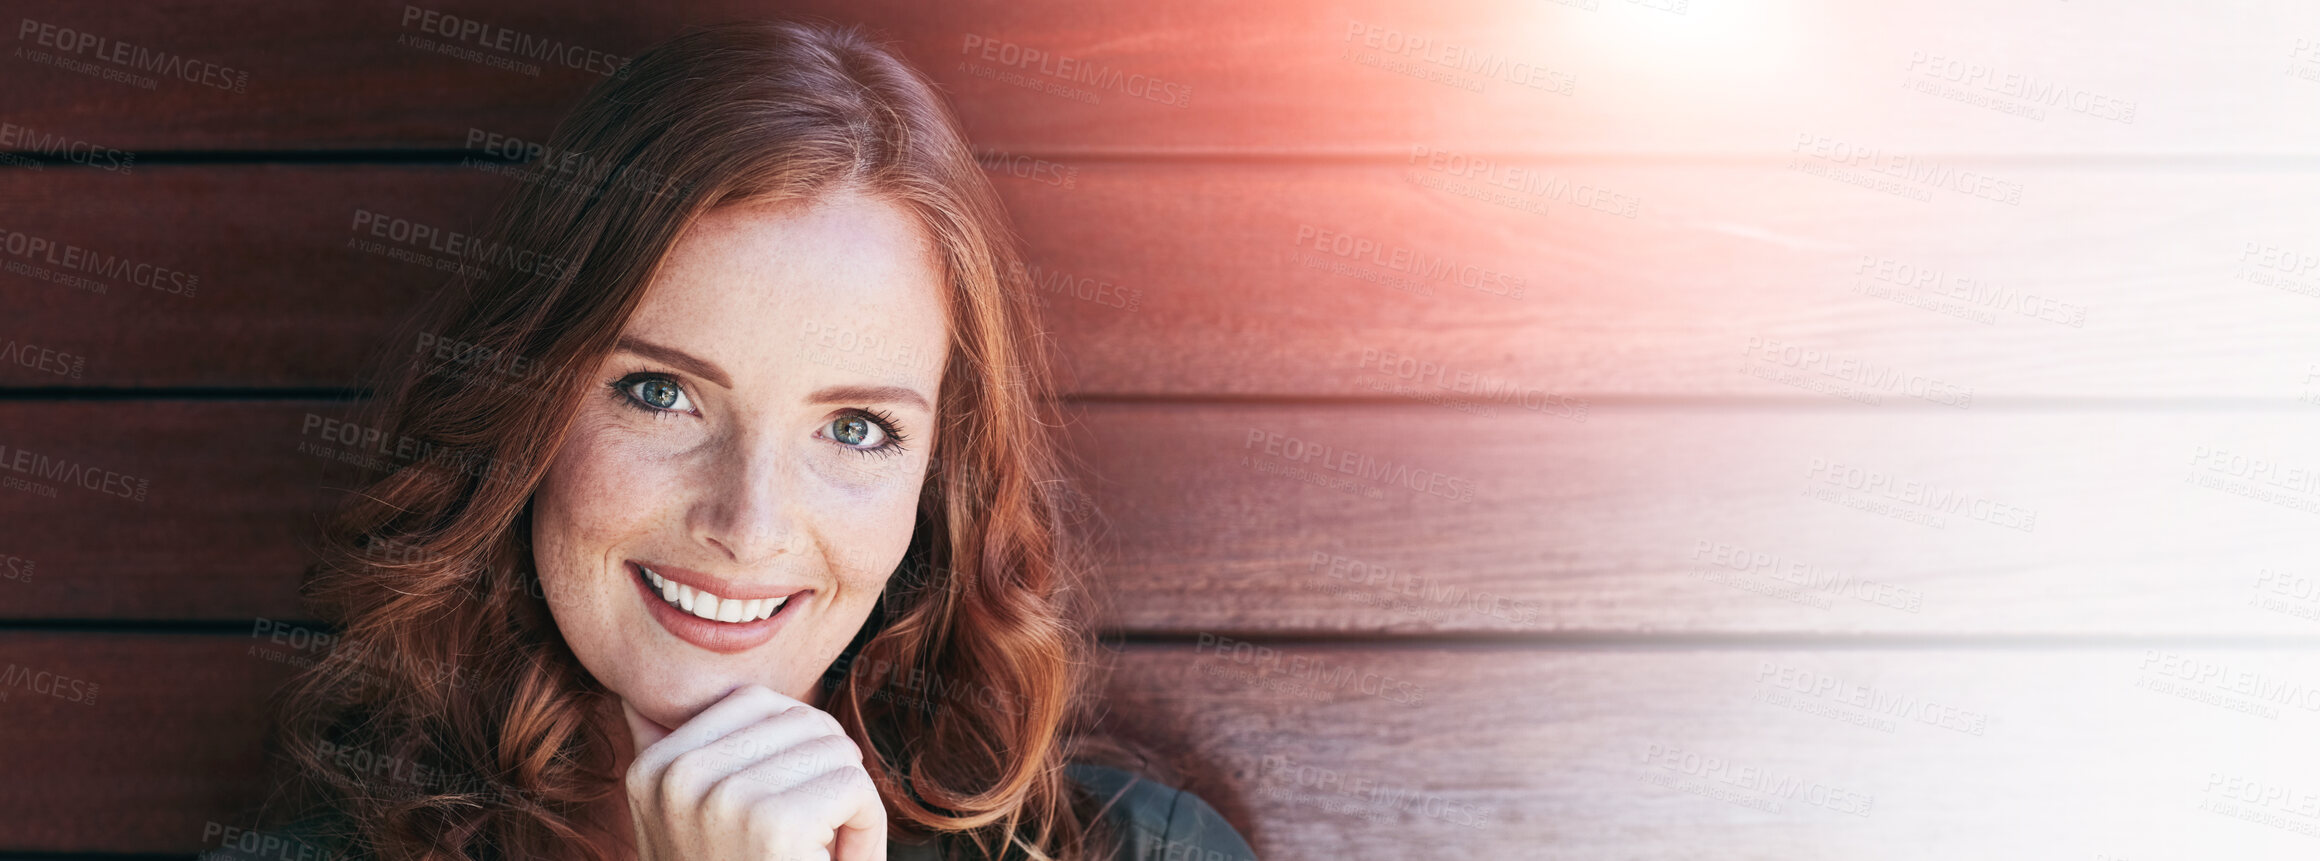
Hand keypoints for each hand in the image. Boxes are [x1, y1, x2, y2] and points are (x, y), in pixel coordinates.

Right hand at [623, 685, 886, 860]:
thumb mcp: (688, 828)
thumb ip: (683, 762)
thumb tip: (656, 699)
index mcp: (651, 770)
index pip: (755, 700)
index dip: (794, 753)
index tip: (781, 818)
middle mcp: (674, 777)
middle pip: (802, 719)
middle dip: (826, 778)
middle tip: (809, 846)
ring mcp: (719, 797)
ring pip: (835, 749)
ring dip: (849, 809)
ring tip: (814, 858)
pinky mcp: (772, 822)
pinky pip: (854, 785)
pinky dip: (866, 830)